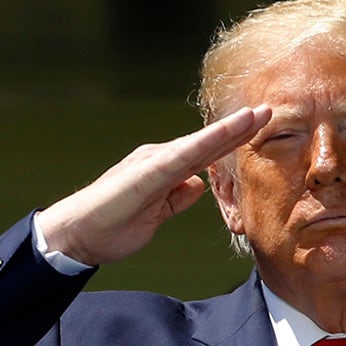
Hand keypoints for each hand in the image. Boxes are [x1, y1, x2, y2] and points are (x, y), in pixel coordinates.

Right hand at [37, 106, 272, 266]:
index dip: (232, 141)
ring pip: (199, 144)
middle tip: (269, 110)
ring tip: (256, 115)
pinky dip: (205, 143)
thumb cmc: (112, 226)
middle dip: (239, 128)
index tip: (259, 128)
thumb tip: (198, 184)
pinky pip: (182, 156)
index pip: (206, 153)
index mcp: (164, 170)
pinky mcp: (146, 172)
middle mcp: (160, 159)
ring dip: (229, 129)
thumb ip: (177, 198)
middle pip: (207, 143)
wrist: (76, 235)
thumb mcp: (156, 214)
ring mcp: (153, 162)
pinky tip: (225, 133)